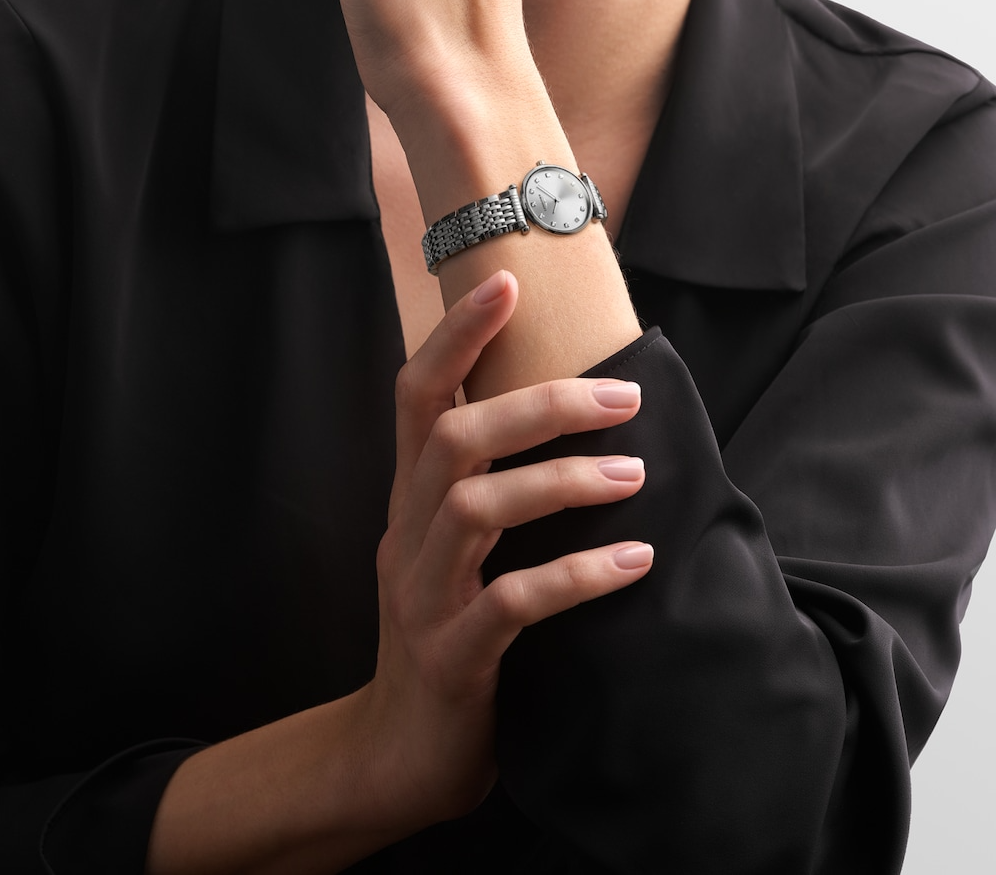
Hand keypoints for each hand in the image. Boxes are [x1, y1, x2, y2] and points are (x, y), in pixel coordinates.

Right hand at [356, 269, 652, 831]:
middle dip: (539, 404)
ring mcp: (422, 594)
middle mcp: (405, 532)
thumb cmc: (445, 631)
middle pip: (454, 438)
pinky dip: (576, 577)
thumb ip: (485, 488)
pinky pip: (510, 604)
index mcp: (409, 497)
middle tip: (625, 396)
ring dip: (563, 483)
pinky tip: (635, 565)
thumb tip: (569, 418)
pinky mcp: (451, 657)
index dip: (455, 334)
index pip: (416, 393)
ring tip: (635, 477)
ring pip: (478, 509)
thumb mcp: (450, 549)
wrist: (397, 752)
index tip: (506, 281)